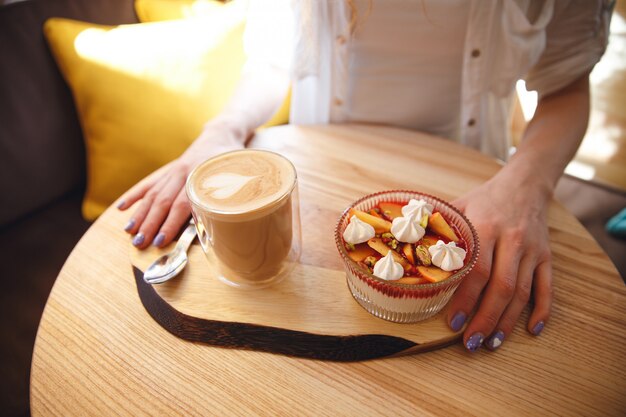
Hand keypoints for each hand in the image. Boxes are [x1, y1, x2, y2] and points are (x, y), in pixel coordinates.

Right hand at [117, 121, 245, 248]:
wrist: (222, 134)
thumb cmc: (232, 161)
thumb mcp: (238, 176)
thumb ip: (231, 196)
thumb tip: (229, 221)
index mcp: (200, 177)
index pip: (182, 204)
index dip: (170, 224)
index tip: (160, 241)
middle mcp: (183, 173)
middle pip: (163, 202)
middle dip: (149, 224)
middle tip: (139, 243)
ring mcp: (173, 171)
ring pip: (152, 194)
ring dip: (140, 214)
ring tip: (129, 232)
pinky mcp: (168, 170)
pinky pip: (148, 183)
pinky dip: (135, 195)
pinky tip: (122, 207)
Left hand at [447, 169, 552, 351]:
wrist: (524, 184)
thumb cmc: (484, 199)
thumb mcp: (459, 206)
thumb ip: (435, 226)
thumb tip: (402, 244)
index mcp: (485, 226)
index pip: (476, 271)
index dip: (465, 299)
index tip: (454, 322)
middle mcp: (511, 239)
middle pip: (502, 287)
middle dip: (485, 318)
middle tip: (470, 343)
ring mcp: (532, 249)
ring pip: (523, 292)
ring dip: (507, 321)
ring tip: (491, 343)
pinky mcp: (546, 255)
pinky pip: (547, 287)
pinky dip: (542, 310)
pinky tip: (531, 329)